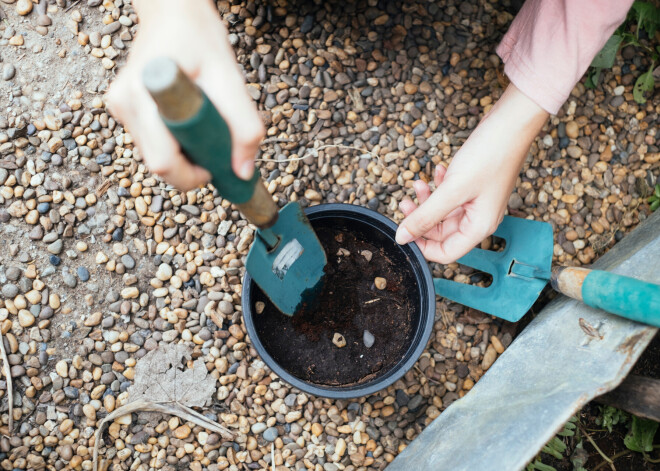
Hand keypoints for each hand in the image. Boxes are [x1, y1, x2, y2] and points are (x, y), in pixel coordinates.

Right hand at [106, 0, 263, 190]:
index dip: (192, 173)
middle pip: (158, 165)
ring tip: (199, 120)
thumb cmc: (201, 39)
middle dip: (189, 166)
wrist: (172, 12)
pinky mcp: (122, 109)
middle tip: (212, 140)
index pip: (164, 161)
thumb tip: (243, 173)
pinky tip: (184, 117)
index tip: (213, 161)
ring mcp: (120, 107)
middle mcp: (125, 103)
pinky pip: (151, 143)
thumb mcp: (231, 80)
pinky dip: (173, 142)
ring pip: (155, 157)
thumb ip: (244, 128)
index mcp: (147, 94)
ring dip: (183, 153)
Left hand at [396, 84, 548, 263]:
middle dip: (421, 218)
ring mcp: (477, 203)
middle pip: (441, 232)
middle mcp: (479, 219)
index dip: (422, 246)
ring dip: (427, 200)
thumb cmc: (490, 156)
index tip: (403, 232)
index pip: (445, 253)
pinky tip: (437, 172)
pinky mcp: (474, 187)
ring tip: (418, 183)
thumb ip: (425, 216)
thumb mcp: (451, 190)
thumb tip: (403, 237)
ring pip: (443, 212)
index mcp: (479, 227)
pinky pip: (450, 195)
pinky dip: (438, 186)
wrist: (510, 124)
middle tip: (404, 202)